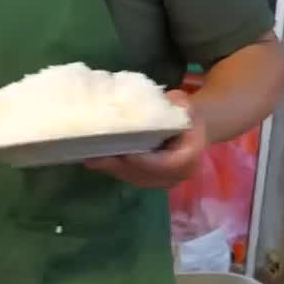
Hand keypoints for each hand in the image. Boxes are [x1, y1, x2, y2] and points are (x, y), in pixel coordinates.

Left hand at [84, 90, 207, 188]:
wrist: (192, 128)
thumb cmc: (186, 114)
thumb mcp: (184, 105)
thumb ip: (172, 106)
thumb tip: (148, 102)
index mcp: (189, 158)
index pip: (165, 165)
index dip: (144, 162)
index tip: (125, 155)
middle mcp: (176, 176)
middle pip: (145, 175)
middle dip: (120, 166)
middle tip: (96, 156)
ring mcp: (162, 181)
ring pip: (134, 178)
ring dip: (112, 169)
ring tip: (91, 158)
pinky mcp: (149, 180)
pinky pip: (130, 176)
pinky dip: (113, 168)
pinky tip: (95, 159)